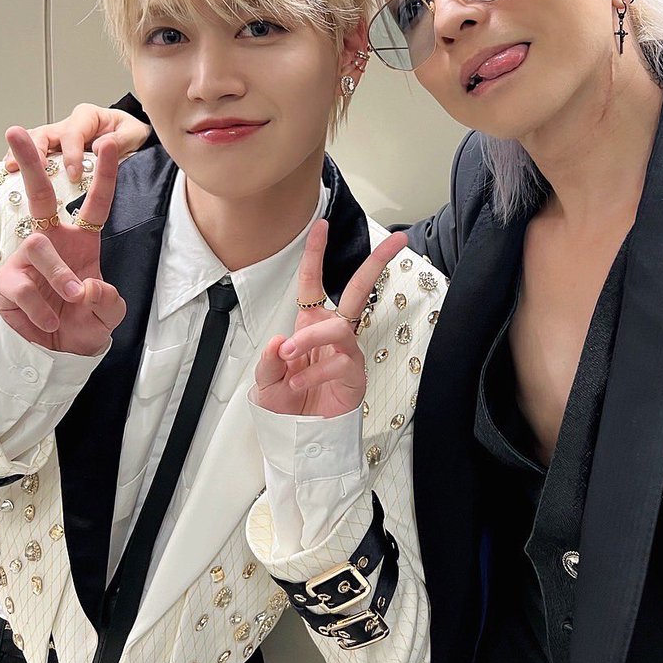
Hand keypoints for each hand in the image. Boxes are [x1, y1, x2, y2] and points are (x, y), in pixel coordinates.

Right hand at [0, 127, 125, 355]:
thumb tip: (87, 286)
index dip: (104, 173)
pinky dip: (43, 309)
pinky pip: (25, 286)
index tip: (109, 141)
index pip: (96, 202)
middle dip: (29, 161)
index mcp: (82, 240)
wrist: (56, 354)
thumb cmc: (82, 321)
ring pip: (40, 247)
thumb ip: (108, 301)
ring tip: (73, 299)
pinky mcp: (7, 281)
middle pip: (39, 194)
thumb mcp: (107, 313)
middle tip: (15, 131)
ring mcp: (27, 259)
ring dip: (60, 276)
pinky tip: (50, 323)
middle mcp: (52, 241)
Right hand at [2, 103, 150, 182]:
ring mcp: (57, 138)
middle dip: (36, 151)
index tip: (73, 174)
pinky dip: (21, 162)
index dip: (71, 154)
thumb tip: (102, 146)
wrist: (128, 137)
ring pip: (34, 142)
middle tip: (36, 170)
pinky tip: (12, 173)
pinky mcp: (52, 151)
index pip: (73, 134)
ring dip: (22, 155)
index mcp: (88, 116)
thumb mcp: (135, 134)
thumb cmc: (130, 133)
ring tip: (12, 168)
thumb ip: (122, 139)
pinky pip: (33, 154)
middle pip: (45, 134)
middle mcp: (69, 125)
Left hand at [253, 220, 407, 418]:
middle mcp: (333, 331)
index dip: (316, 253)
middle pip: (360, 290)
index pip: (313, 281)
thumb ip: (267, 363)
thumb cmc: (286, 403)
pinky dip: (314, 372)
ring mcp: (347, 351)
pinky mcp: (355, 374)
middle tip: (398, 241)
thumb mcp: (265, 382)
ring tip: (289, 356)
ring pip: (338, 328)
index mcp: (310, 321)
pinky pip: (339, 362)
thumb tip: (278, 342)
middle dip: (378, 263)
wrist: (299, 436)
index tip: (321, 225)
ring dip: (310, 339)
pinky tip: (299, 384)